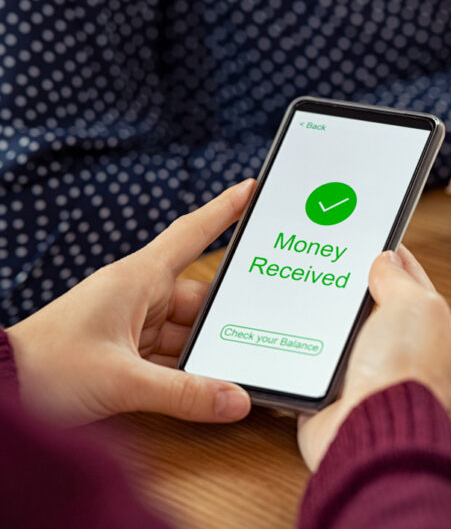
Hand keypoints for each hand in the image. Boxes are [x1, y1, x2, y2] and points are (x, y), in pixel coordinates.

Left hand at [6, 180, 255, 426]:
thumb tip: (236, 400)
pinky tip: (207, 387)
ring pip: (186, 331)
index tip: (252, 190)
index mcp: (136, 279)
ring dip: (205, 352)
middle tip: (264, 327)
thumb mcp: (121, 380)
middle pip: (199, 298)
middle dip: (226, 319)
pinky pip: (169, 354)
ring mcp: (131, 324)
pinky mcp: (124, 352)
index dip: (224, 210)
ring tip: (237, 368)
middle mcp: (137, 296)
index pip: (190, 234)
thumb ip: (184, 393)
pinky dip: (187, 370)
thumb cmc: (45, 369)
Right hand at [297, 246, 450, 470]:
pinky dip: (303, 343)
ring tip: (305, 283)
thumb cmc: (404, 374)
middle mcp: (401, 351)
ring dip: (325, 313)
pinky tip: (290, 325)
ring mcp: (367, 370)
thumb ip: (401, 277)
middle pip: (372, 302)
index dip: (390, 255)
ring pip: (341, 328)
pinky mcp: (333, 389)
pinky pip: (314, 357)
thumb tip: (386, 259)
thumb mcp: (417, 305)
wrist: (369, 429)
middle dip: (352, 282)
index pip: (411, 280)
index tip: (369, 235)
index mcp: (434, 330)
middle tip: (329, 256)